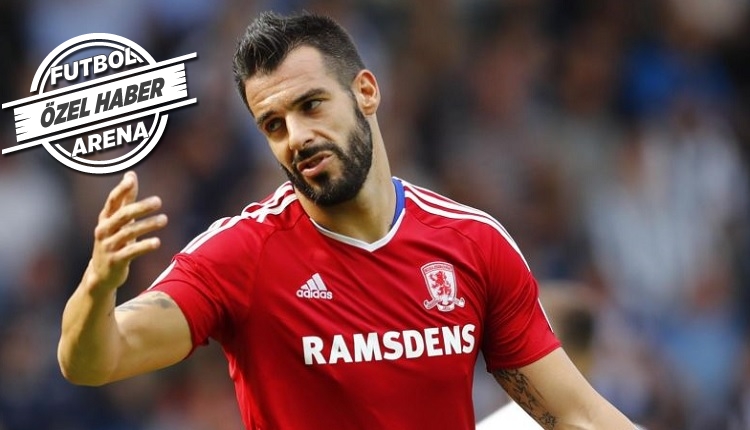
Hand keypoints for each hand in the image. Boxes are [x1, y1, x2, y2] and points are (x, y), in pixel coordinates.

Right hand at [86, 171, 167, 292]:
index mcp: (105, 219)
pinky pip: (131, 252)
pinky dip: (144, 246)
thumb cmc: (114, 242)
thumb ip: (125, 199)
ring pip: (129, 232)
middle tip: (158, 201)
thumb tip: (130, 174)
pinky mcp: (115, 261)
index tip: (131, 179)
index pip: (112, 201)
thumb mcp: (118, 221)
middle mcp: (104, 230)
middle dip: (140, 207)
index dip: (121, 190)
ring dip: (148, 225)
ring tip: (164, 220)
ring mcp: (108, 246)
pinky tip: (157, 242)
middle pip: (123, 215)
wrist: (101, 274)